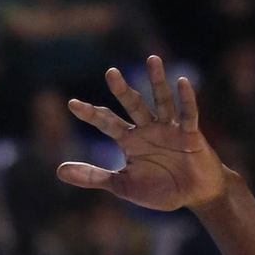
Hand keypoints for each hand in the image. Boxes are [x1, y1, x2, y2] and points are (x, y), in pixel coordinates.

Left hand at [59, 57, 227, 212]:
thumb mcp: (123, 186)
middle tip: (110, 73)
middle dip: (122, 90)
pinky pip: (188, 113)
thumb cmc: (160, 190)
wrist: (195, 195)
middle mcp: (147, 128)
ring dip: (157, 81)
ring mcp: (169, 128)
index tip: (72, 104)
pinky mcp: (190, 133)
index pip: (107, 122)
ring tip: (152, 59)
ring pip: (161, 100)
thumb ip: (94, 176)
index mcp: (130, 140)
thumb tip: (59, 171)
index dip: (91, 114)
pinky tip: (182, 81)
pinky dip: (186, 98)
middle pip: (133, 104)